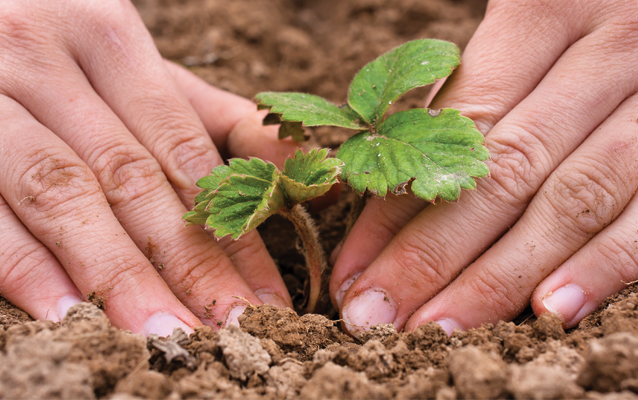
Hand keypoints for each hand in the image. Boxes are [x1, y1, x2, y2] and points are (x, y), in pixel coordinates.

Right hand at [0, 0, 298, 335]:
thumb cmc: (65, 61)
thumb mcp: (139, 76)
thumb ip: (216, 122)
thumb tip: (313, 170)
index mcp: (108, 40)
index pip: (187, 154)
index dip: (231, 229)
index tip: (267, 296)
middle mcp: (45, 60)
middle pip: (133, 180)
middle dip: (188, 264)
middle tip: (231, 330)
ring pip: (63, 193)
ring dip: (117, 273)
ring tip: (165, 334)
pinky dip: (25, 263)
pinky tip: (69, 314)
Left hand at [331, 0, 637, 336]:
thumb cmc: (579, 25)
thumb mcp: (522, 41)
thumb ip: (468, 107)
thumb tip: (390, 206)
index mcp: (543, 13)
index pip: (454, 127)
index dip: (399, 204)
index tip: (355, 268)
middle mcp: (607, 51)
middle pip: (504, 173)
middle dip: (432, 256)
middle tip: (376, 315)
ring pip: (570, 201)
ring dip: (498, 277)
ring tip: (438, 329)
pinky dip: (600, 267)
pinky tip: (547, 313)